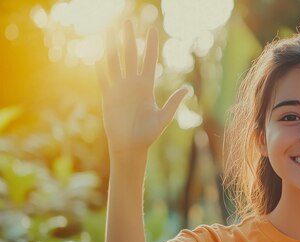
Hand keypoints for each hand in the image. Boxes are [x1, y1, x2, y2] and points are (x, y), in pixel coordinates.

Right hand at [98, 20, 187, 155]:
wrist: (130, 147)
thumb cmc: (148, 135)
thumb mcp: (163, 117)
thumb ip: (173, 102)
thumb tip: (187, 89)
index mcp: (146, 86)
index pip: (148, 60)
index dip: (150, 45)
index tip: (153, 29)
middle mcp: (132, 84)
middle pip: (129, 55)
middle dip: (128, 38)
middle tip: (127, 20)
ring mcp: (119, 89)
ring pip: (114, 62)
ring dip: (111, 46)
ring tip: (109, 30)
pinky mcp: (108, 97)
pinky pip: (103, 78)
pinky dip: (100, 66)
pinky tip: (97, 54)